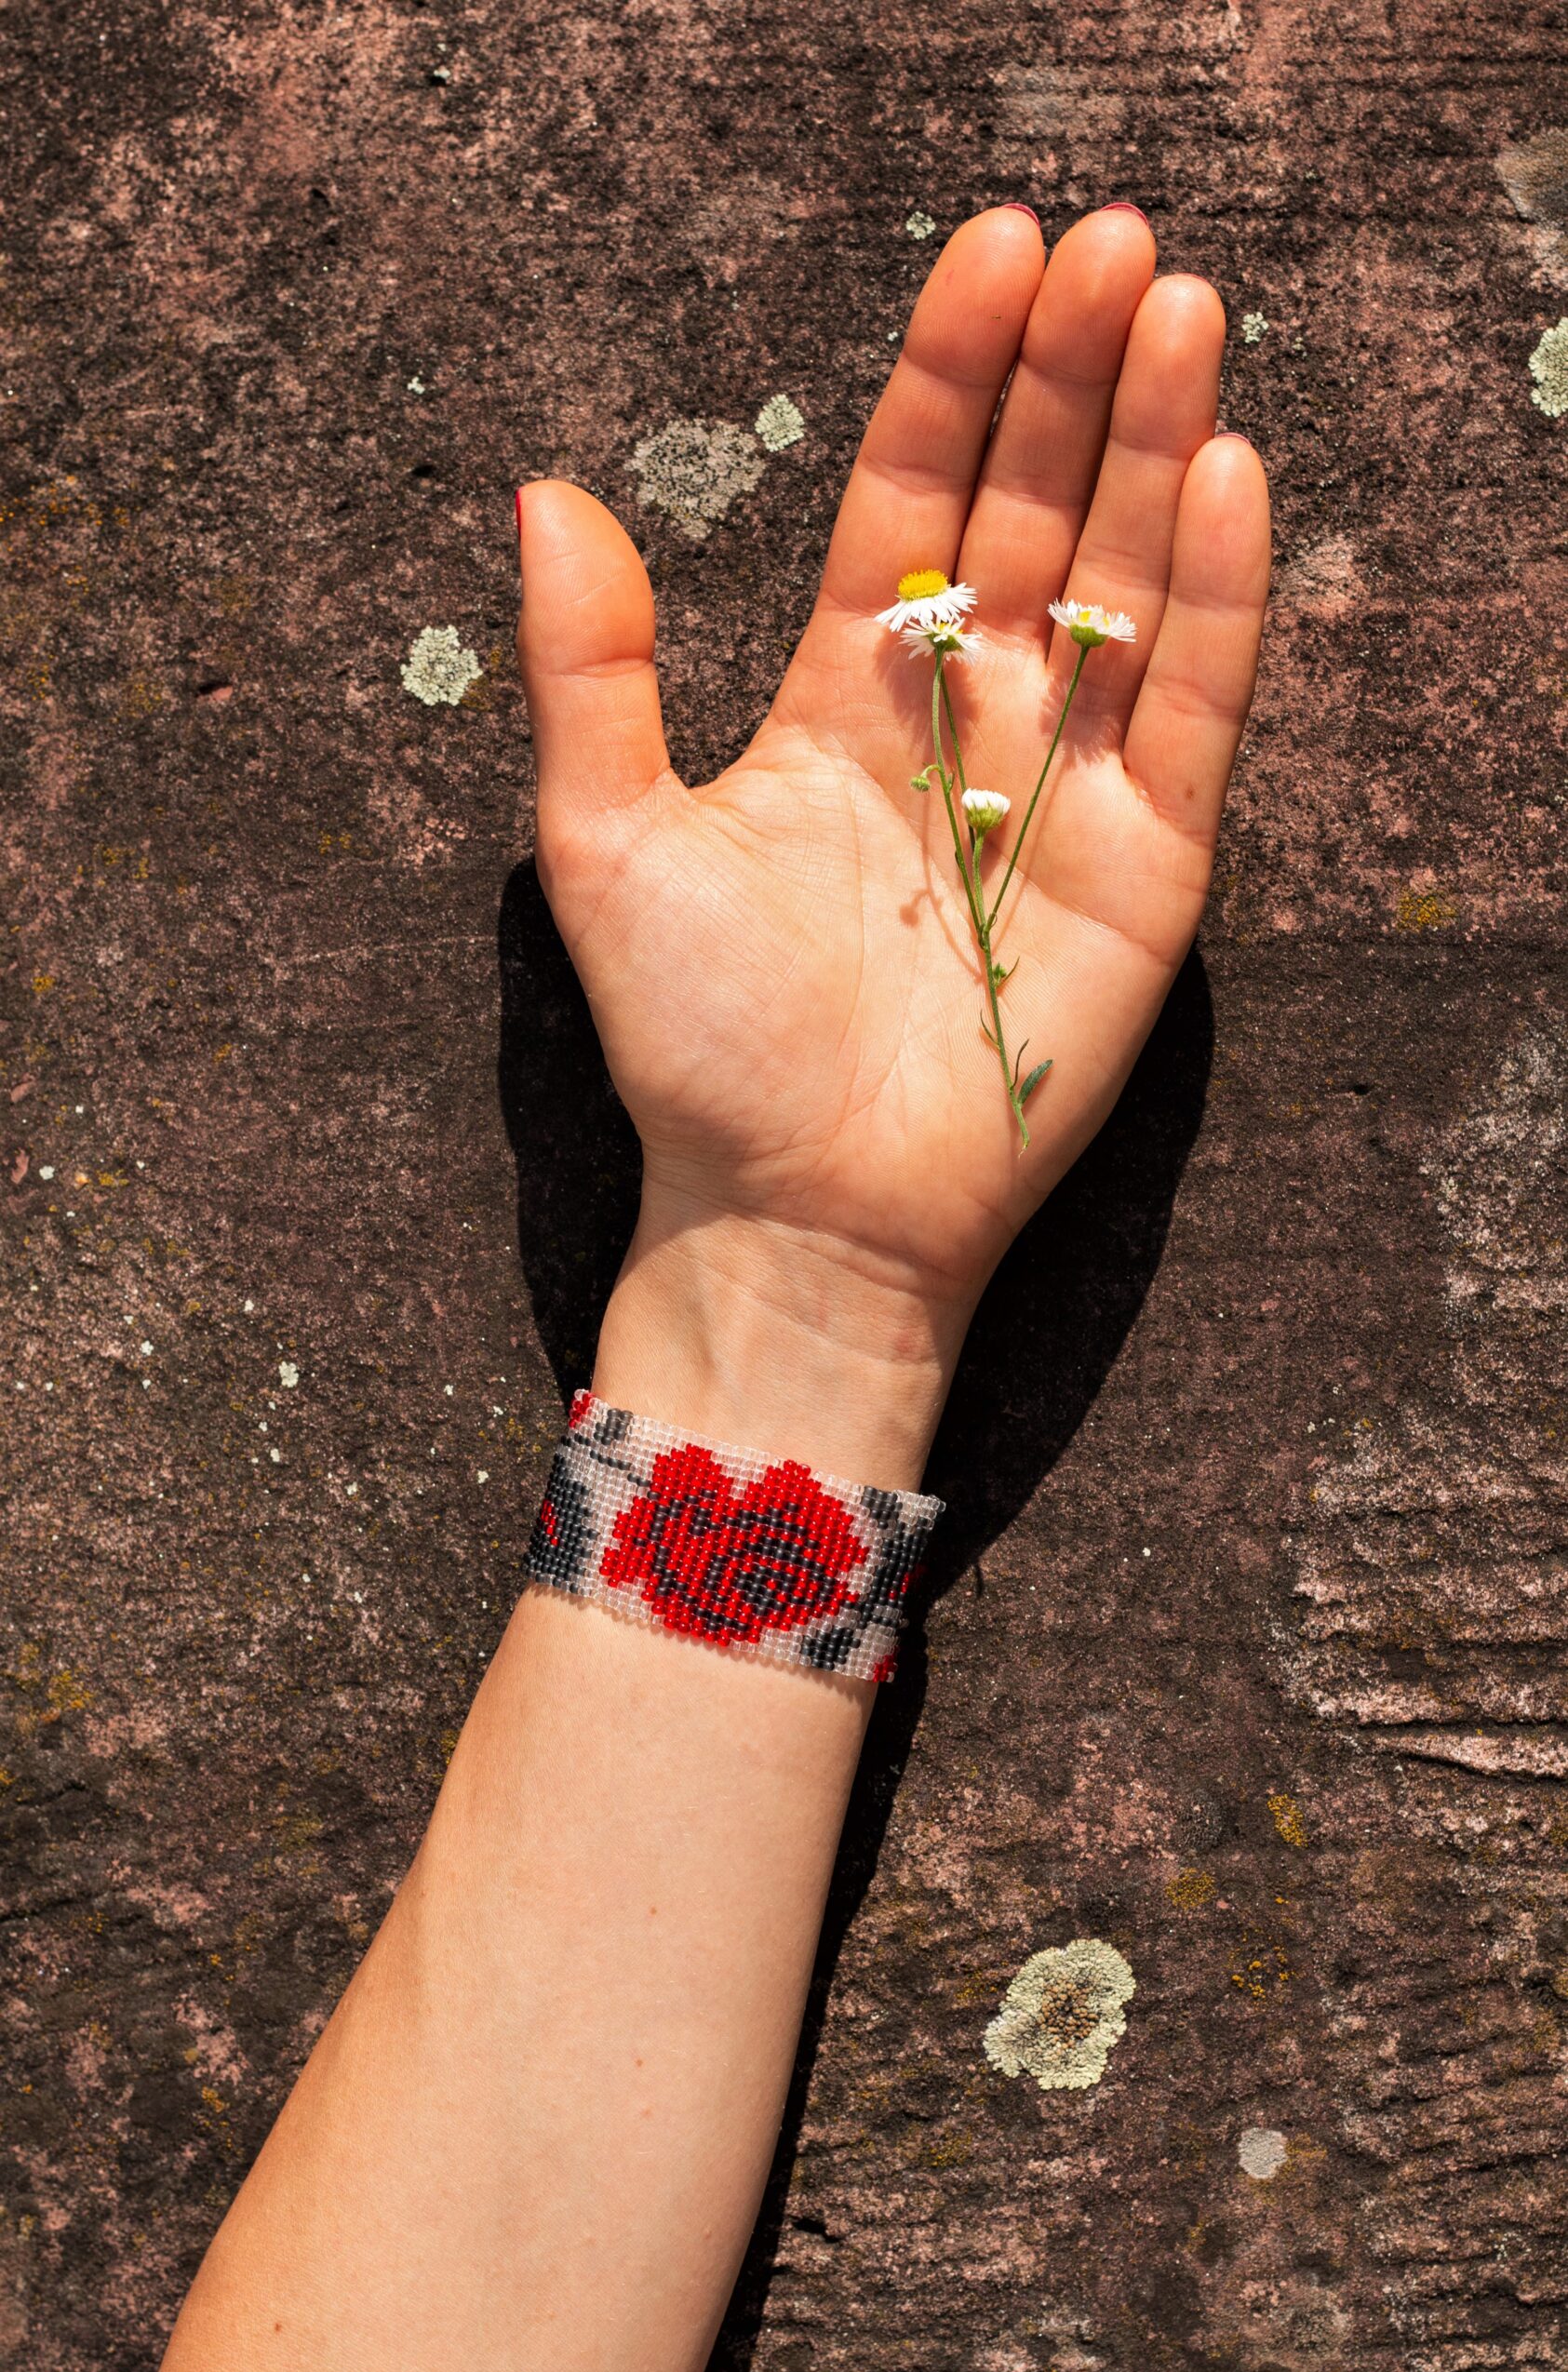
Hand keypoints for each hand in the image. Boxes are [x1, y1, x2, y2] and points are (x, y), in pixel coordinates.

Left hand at [516, 206, 1269, 1484]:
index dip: (953, 373)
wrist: (797, 1210)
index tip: (993, 247)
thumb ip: (589, 668)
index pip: (915, 495)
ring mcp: (1068, 786)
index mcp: (848, 693)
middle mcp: (970, 719)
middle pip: (1038, 510)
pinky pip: (1193, 713)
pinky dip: (1216, 602)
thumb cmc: (697, 1045)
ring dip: (1159, 447)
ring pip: (1130, 584)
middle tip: (1115, 242)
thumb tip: (543, 491)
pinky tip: (1226, 477)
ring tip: (1182, 311)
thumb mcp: (604, 839)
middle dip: (1073, 375)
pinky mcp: (1149, 867)